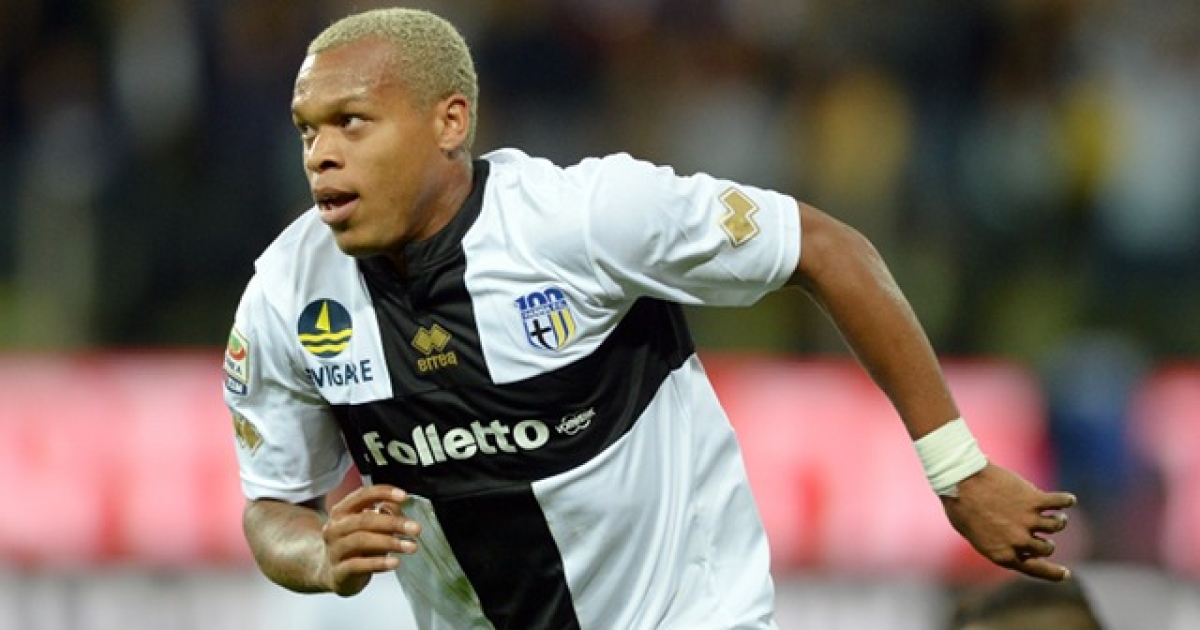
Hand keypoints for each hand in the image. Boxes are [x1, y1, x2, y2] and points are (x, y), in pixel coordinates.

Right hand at [319, 484, 420, 595]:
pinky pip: (358, 565)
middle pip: (364, 520)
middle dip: (393, 523)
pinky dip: (378, 563)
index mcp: (342, 511)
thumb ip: (385, 515)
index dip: (383, 493)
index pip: (362, 495)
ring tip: (411, 546)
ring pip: (361, 541)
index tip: (404, 497)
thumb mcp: (371, 527)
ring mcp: (334, 550)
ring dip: (389, 542)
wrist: (334, 574)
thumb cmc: (357, 545)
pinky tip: (395, 562)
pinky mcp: (338, 572)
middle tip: (416, 529)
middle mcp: (335, 528)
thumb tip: (398, 506)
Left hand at [941, 463, 1075, 580]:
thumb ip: (998, 544)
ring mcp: (1029, 520)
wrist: (960, 481)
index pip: (1035, 570)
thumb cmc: (960, 507)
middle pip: (1046, 548)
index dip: (1053, 573)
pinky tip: (1068, 500)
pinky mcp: (1034, 499)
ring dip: (1059, 521)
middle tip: (1044, 535)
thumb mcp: (974, 535)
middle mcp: (1019, 541)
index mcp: (1003, 555)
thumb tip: (1018, 544)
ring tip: (1058, 516)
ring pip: (1056, 526)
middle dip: (1046, 544)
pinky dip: (1066, 501)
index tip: (1065, 573)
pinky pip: (1060, 502)